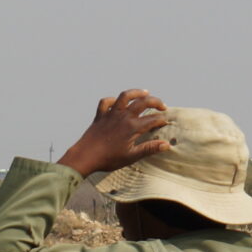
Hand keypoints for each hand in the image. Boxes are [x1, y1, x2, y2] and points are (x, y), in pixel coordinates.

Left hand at [57, 89, 171, 176]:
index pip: (152, 119)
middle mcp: (123, 116)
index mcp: (132, 127)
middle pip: (143, 102)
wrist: (85, 156)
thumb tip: (166, 144)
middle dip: (155, 102)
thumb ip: (149, 148)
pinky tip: (117, 102)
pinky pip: (106, 102)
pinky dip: (113, 100)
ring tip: (145, 92)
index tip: (166, 122)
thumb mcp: (131, 157)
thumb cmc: (108, 159)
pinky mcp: (100, 115)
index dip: (161, 120)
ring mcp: (111, 114)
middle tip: (162, 106)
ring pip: (125, 96)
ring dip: (136, 92)